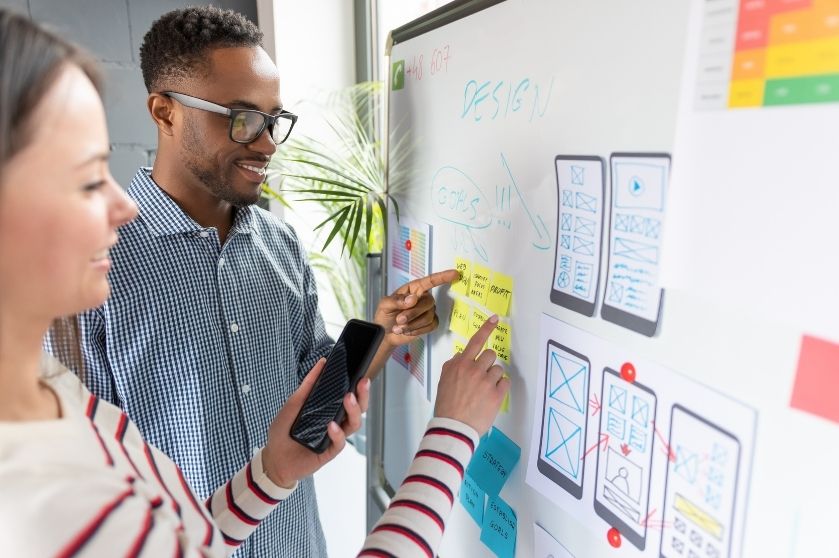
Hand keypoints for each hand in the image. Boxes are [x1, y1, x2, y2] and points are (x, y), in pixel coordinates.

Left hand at [261, 359, 370, 487]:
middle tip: (361, 382)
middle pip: (358, 408)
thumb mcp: (293, 404)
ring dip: (353, 410)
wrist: (273, 458)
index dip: (358, 386)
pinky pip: (340, 442)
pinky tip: (331, 425)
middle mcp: (336, 421)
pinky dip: (337, 433)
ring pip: (354, 423)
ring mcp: (334, 436)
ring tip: (348, 398)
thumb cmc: (283, 432)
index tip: (360, 374)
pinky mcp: (329, 451)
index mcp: (329, 409)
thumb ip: (307, 386)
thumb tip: (321, 364)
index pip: (350, 396)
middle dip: (363, 395)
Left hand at [374, 269, 458, 347]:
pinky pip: (430, 326)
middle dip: (413, 313)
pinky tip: (408, 331)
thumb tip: (412, 299)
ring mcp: (428, 311)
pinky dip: (417, 330)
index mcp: (413, 289)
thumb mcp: (385, 305)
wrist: (386, 334)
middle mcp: (423, 298)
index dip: (443, 277)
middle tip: (398, 320)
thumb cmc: (385, 315)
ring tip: (399, 327)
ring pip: (428, 316)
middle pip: (428, 302)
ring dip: (412, 324)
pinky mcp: (430, 324)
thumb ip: (397, 301)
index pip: (430, 281)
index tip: (455, 274)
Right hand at [434, 314, 509, 435]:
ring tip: (484, 391)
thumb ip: (453, 365)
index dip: (486, 328)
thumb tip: (463, 356)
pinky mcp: (497, 394)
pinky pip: (505, 382)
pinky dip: (500, 388)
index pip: (476, 341)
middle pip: (491, 355)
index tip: (495, 319)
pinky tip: (491, 396)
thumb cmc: (447, 405)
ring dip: (494, 377)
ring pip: (499, 369)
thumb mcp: (444, 380)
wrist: (454, 427)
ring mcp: (486, 381)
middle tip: (482, 377)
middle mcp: (474, 369)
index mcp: (460, 364)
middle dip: (488, 364)